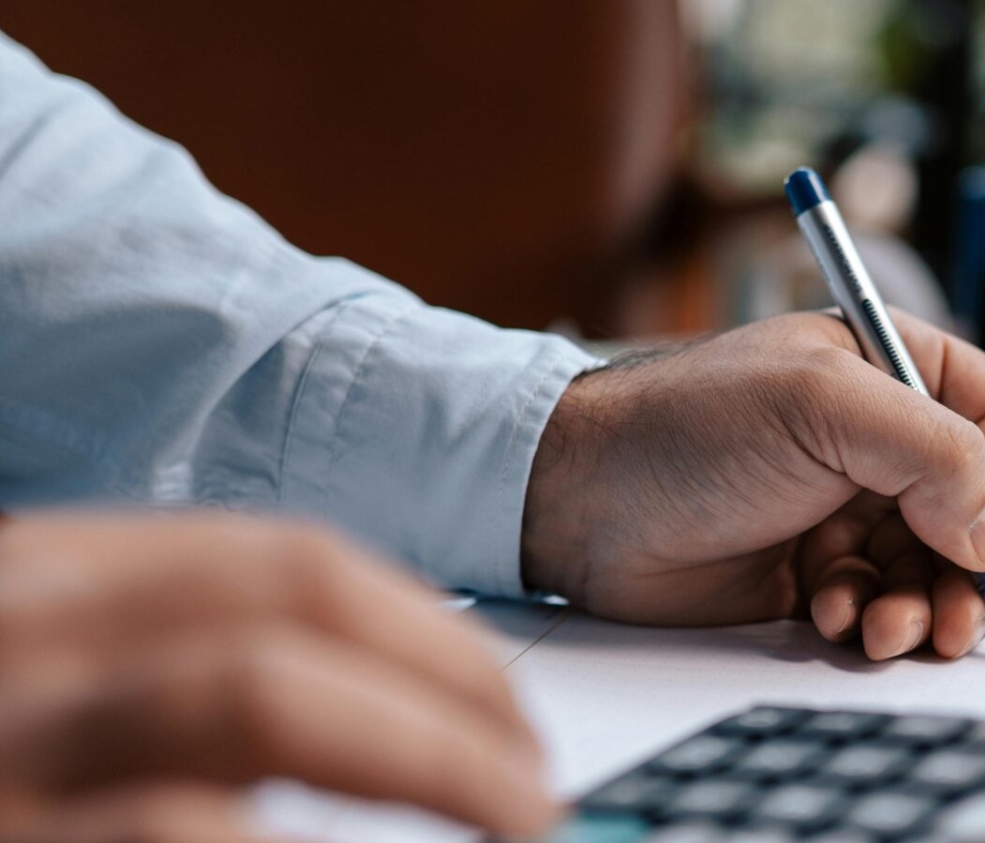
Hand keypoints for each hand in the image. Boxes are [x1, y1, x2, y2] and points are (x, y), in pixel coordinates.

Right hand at [0, 511, 557, 841]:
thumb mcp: (55, 683)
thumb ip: (181, 670)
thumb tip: (398, 716)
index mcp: (42, 579)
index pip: (290, 566)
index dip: (433, 637)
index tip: (507, 707)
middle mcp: (13, 642)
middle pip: (294, 636)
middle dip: (452, 708)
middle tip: (534, 788)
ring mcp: (0, 757)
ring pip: (260, 715)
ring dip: (426, 770)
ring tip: (515, 827)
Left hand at [524, 309, 984, 660]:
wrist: (577, 499)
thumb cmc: (685, 425)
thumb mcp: (821, 407)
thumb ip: (931, 454)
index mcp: (889, 372)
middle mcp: (875, 441)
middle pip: (975, 513)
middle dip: (969, 571)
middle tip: (955, 618)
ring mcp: (844, 508)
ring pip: (929, 571)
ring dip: (920, 606)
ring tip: (883, 627)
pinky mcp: (811, 571)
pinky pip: (875, 605)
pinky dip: (866, 621)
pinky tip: (828, 616)